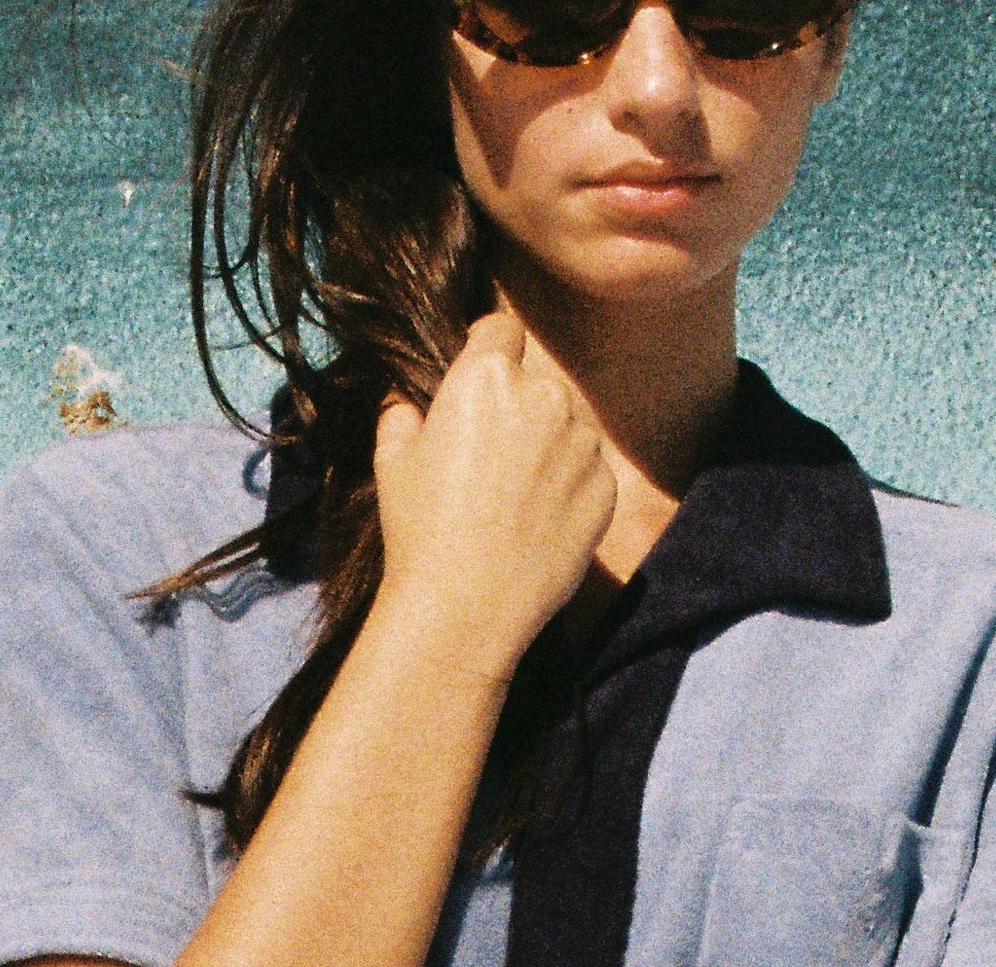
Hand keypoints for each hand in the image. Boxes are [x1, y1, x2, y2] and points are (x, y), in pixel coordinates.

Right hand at [371, 308, 617, 683]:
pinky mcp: (605, 489)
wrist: (464, 609)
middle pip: (538, 382)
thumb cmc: (420, 531)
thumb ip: (403, 410)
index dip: (488, 352)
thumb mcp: (391, 459)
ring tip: (516, 500)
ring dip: (550, 448)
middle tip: (492, 462)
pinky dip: (570, 490)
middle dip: (520, 408)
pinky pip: (588, 472)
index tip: (480, 387)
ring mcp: (582, 442)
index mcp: (488, 375)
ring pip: (568, 427)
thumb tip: (409, 399)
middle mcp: (545, 395)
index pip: (501, 328)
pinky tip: (537, 524)